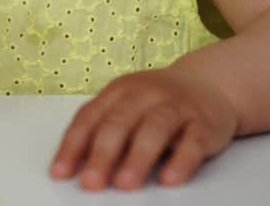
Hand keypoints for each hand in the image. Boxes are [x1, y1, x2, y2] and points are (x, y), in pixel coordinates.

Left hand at [50, 67, 237, 189]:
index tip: (61, 172)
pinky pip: (193, 142)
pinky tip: (169, 179)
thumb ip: (102, 129)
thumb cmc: (157, 102)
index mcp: (119, 91)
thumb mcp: (126, 106)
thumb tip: (74, 165)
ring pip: (155, 129)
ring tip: (124, 184)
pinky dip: (181, 161)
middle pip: (119, 122)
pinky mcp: (204, 123)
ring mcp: (176, 107)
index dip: (73, 145)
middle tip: (91, 182)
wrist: (209, 84)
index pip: (89, 117)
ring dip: (137, 158)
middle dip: (102, 154)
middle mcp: (146, 94)